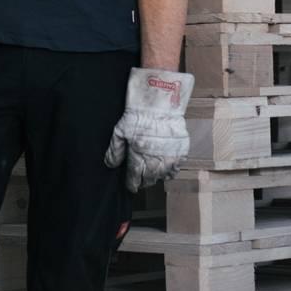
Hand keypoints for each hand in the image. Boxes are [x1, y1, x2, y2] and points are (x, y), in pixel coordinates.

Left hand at [104, 68, 194, 191]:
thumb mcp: (120, 131)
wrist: (160, 105)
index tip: (130, 186)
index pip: (134, 179)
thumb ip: (115, 151)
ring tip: (151, 174)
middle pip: (148, 180)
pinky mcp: (180, 154)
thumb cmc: (138, 116)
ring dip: (154, 177)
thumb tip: (110, 165)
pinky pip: (174, 171)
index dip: (131, 185)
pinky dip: (169, 173)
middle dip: (142, 182)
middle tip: (140, 179)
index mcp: (137, 158)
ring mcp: (168, 159)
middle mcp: (154, 162)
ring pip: (160, 177)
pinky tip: (164, 170)